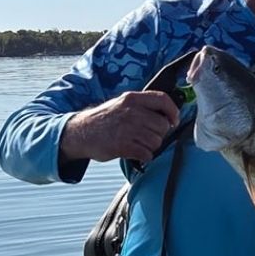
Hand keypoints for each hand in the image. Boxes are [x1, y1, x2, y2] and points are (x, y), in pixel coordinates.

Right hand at [59, 91, 179, 163]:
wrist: (80, 132)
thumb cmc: (105, 120)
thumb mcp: (123, 104)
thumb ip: (143, 106)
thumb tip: (167, 116)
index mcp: (133, 99)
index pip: (163, 100)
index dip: (173, 112)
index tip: (174, 121)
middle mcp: (131, 112)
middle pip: (162, 125)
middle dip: (159, 134)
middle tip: (149, 136)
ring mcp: (127, 129)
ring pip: (156, 141)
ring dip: (151, 146)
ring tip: (139, 144)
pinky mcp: (123, 146)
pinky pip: (147, 154)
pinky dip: (145, 156)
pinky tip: (136, 153)